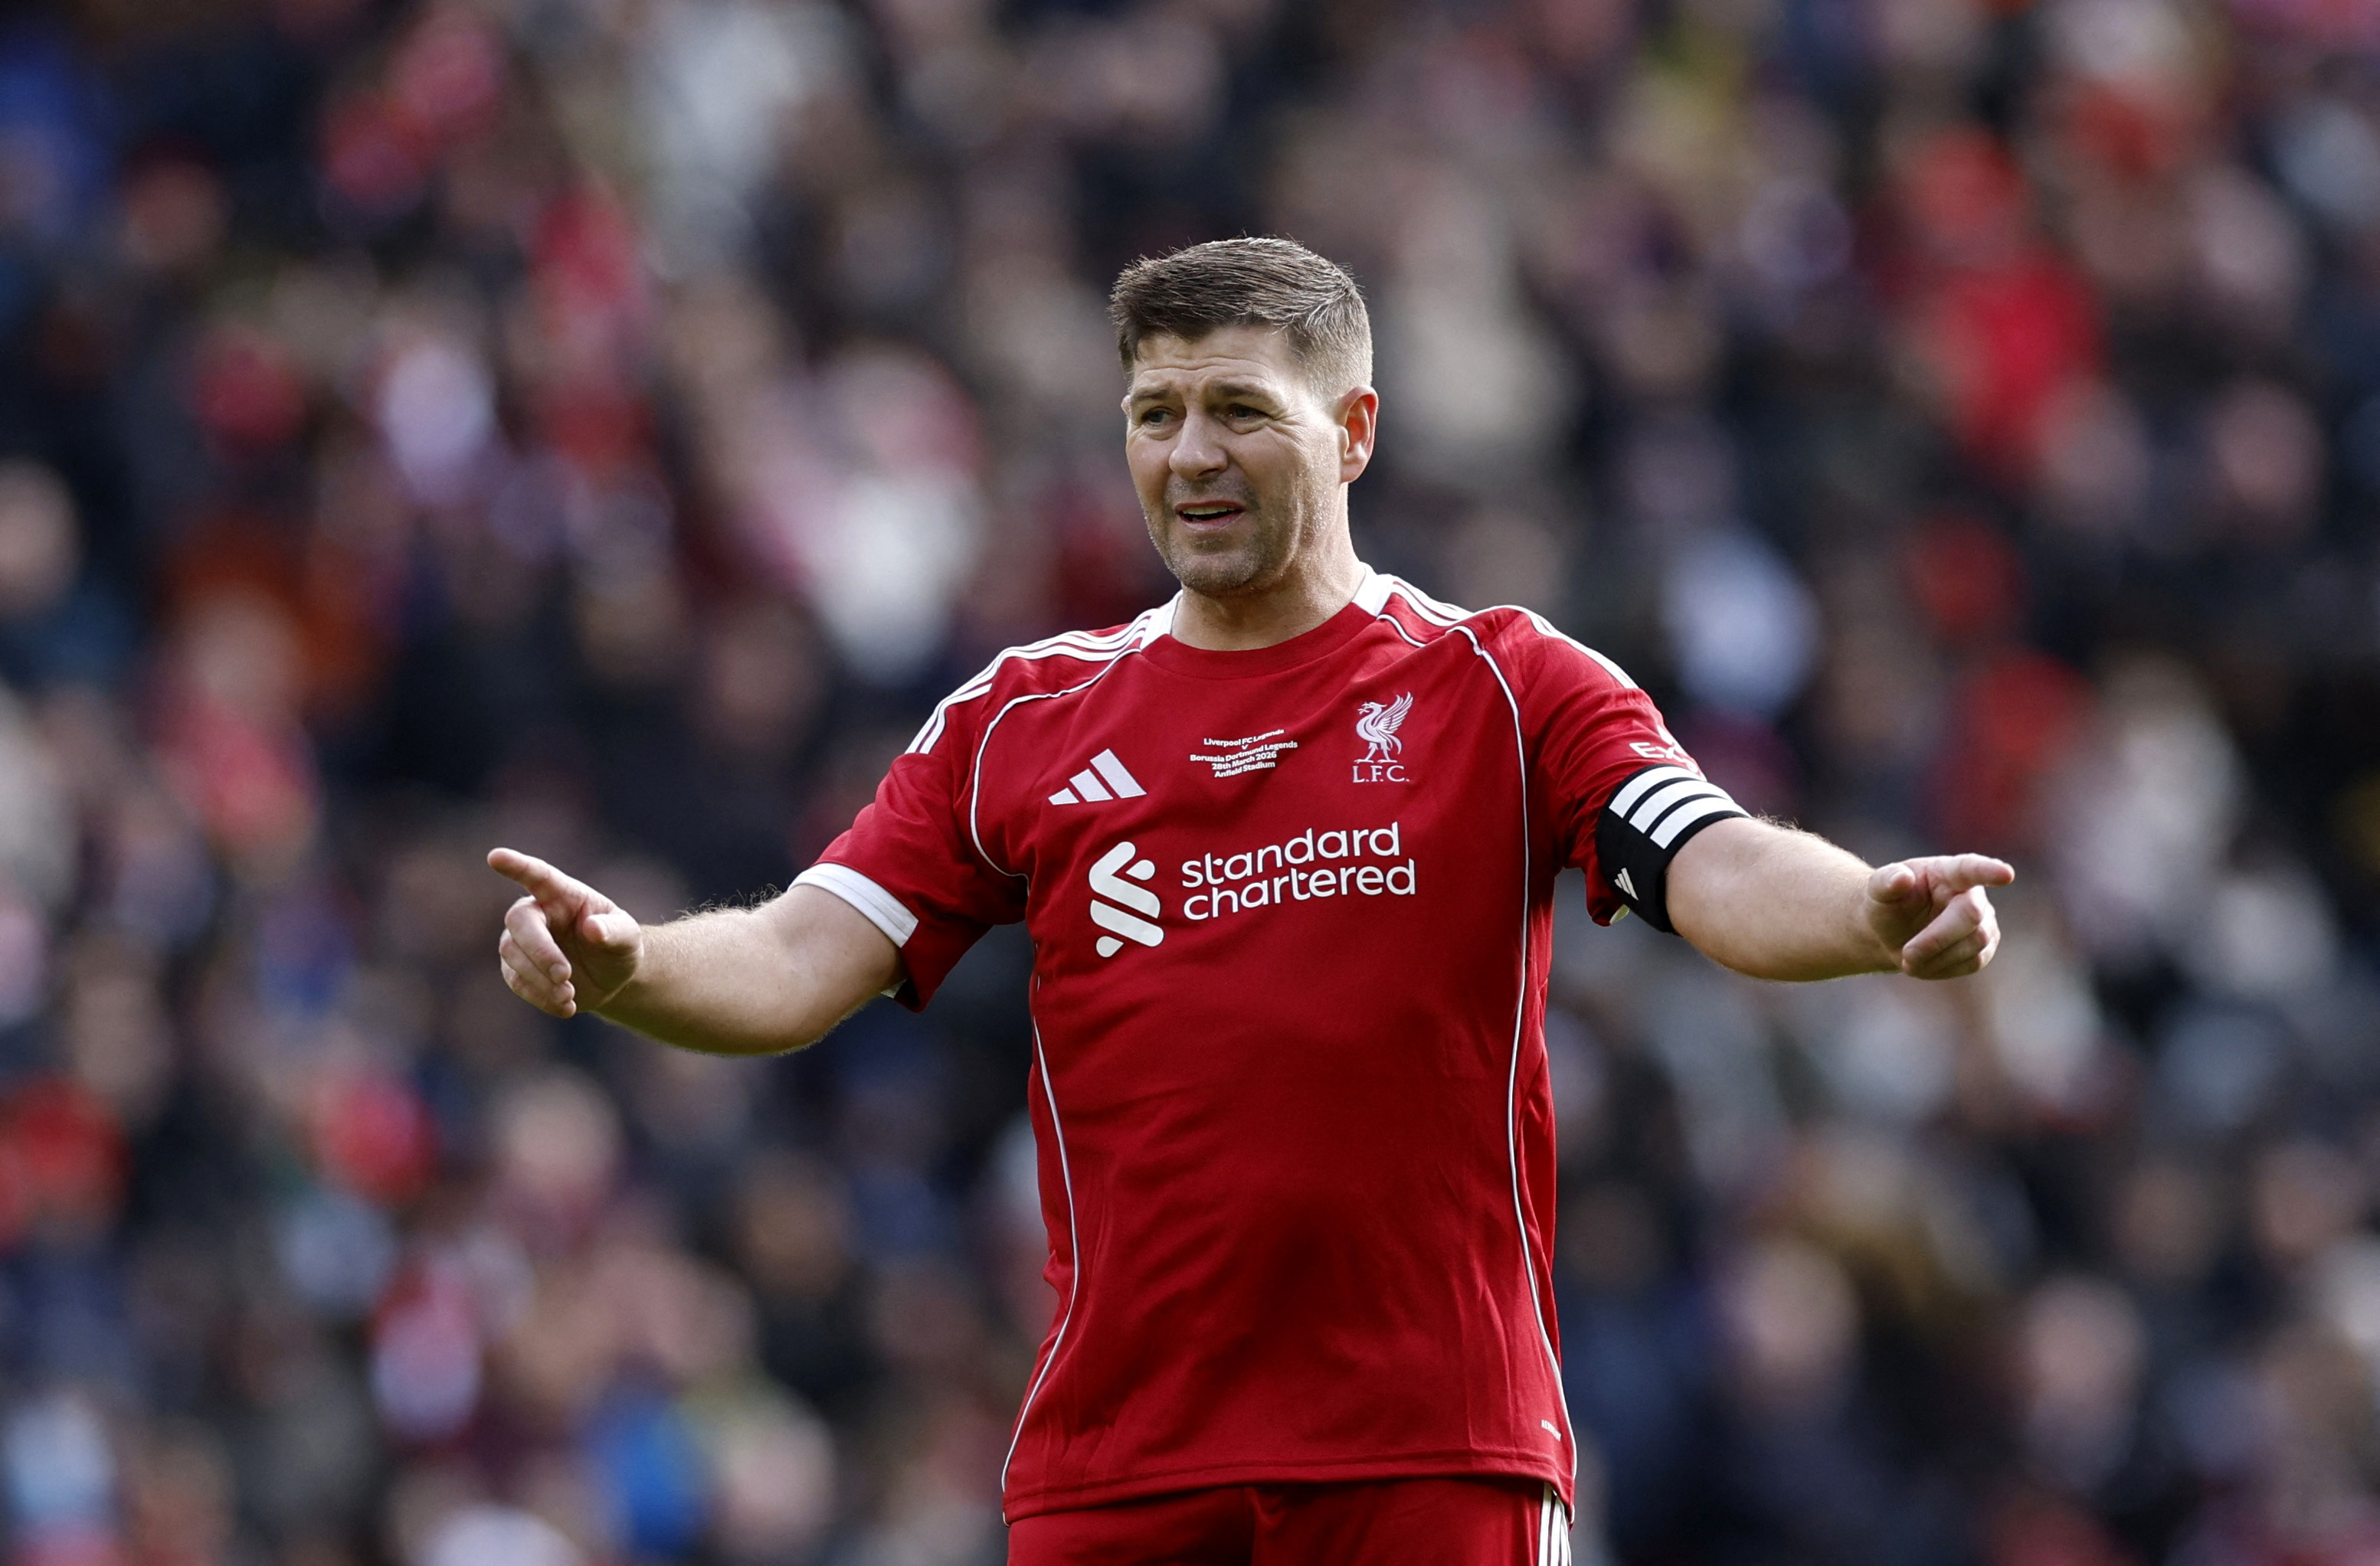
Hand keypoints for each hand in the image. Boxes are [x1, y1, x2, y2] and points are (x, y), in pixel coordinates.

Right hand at [489, 847, 643, 1017]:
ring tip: (570, 995)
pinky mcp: (517, 969)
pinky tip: (567, 1007)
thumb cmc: (617, 945)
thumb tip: (593, 929)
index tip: (495, 857)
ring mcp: (521, 942)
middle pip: (519, 923)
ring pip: (512, 955)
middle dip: (539, 950)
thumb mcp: (628, 937)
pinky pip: (518, 982)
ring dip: (540, 979)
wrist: (610, 977)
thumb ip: (615, 931)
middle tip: (564, 975)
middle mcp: (536, 913)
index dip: (516, 866)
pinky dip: (541, 997)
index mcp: (562, 894)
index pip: (537, 875)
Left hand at [1864, 854, 2014, 979]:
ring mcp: (1984, 921)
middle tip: (1907, 954)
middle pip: (1971, 917)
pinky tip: (1923, 963)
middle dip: (1937, 939)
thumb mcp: (1877, 890)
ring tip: (1908, 958)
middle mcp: (1973, 894)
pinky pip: (1973, 963)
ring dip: (1936, 957)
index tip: (2005, 875)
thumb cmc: (1888, 904)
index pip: (1971, 868)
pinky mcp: (1985, 947)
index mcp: (1948, 871)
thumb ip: (1885, 881)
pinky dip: (1943, 968)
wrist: (1892, 933)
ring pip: (1974, 944)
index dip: (1989, 871)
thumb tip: (1902, 877)